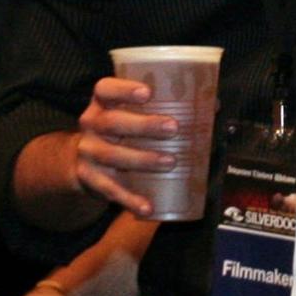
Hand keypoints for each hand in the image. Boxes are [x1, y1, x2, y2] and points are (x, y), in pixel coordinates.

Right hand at [72, 77, 179, 215]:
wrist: (82, 159)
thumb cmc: (122, 128)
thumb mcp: (134, 113)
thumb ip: (168, 107)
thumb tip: (213, 105)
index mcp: (103, 103)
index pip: (105, 89)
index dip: (124, 89)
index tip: (148, 92)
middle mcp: (91, 124)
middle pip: (112, 122)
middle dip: (143, 125)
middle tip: (172, 128)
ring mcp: (88, 152)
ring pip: (112, 155)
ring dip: (142, 159)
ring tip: (170, 162)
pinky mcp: (89, 178)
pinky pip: (109, 190)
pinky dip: (129, 199)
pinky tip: (147, 207)